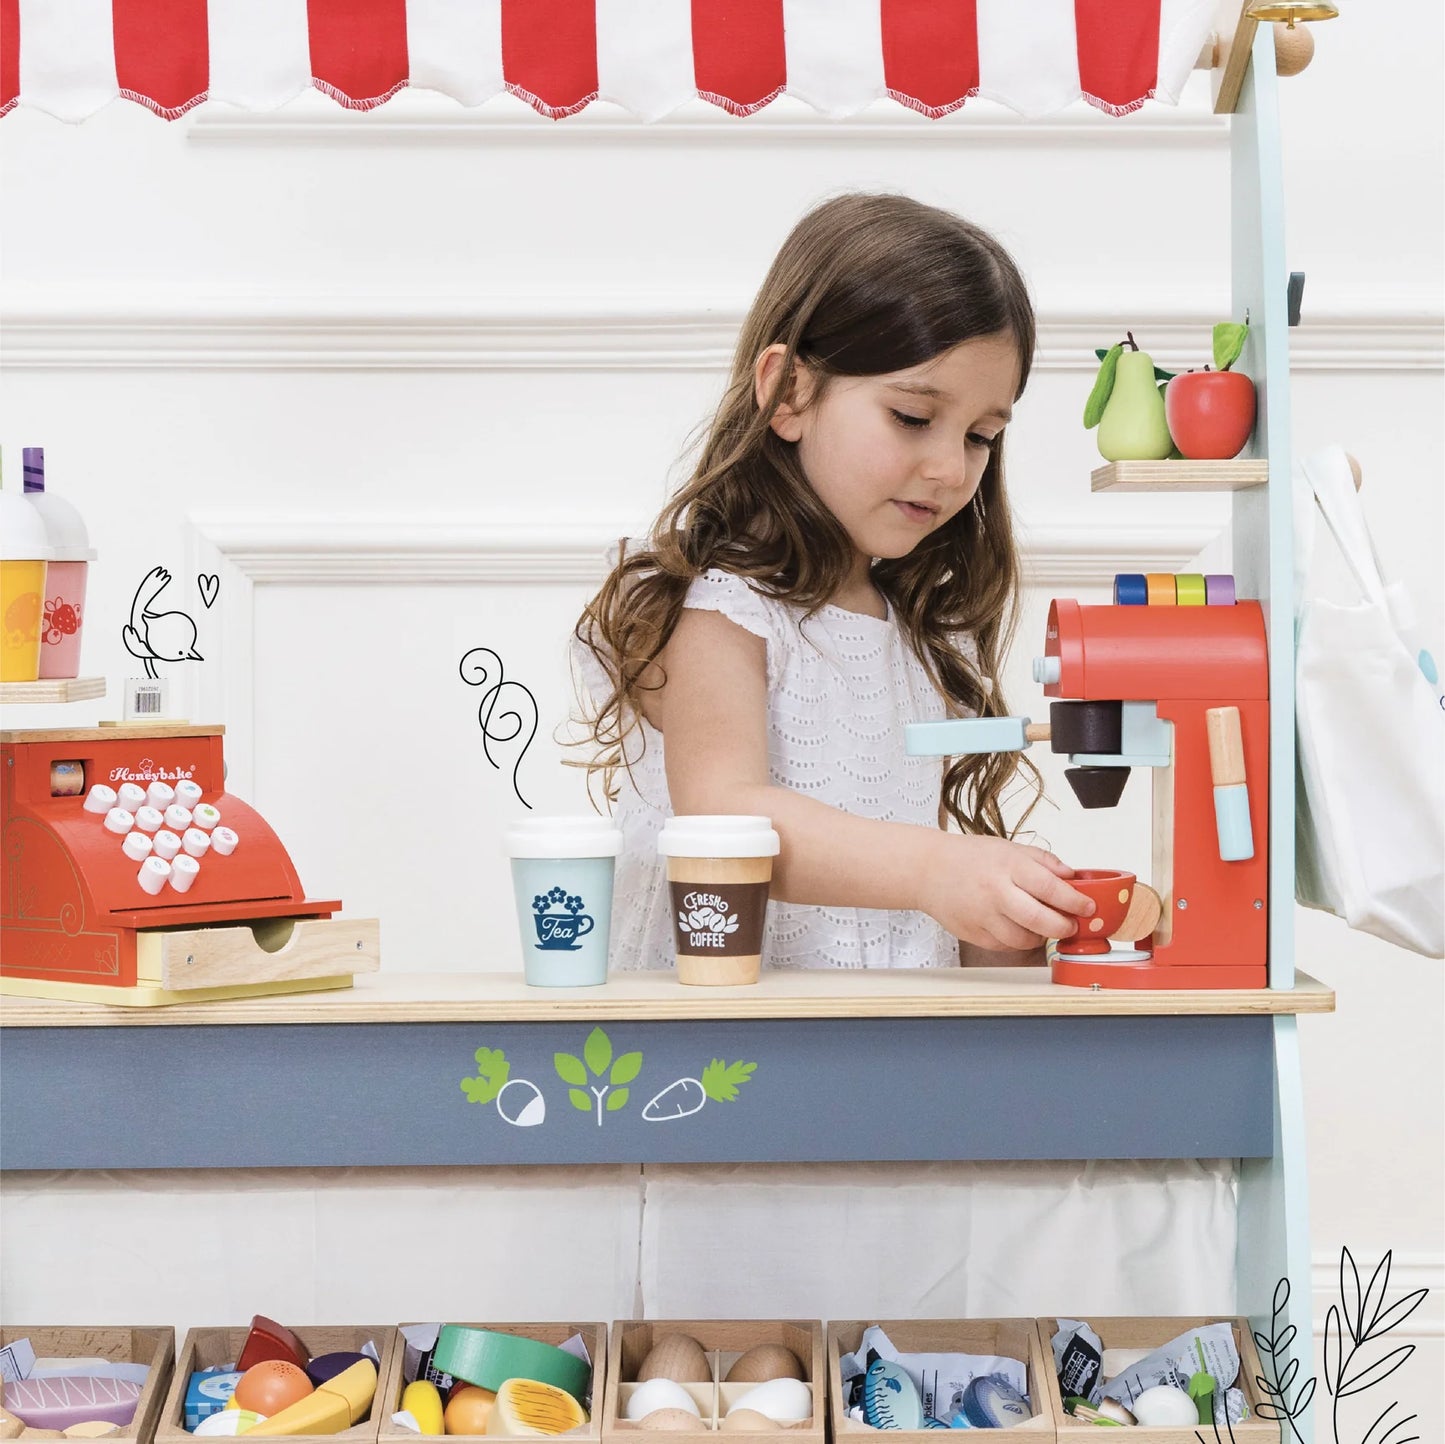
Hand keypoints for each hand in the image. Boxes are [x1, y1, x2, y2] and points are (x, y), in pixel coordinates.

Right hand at [921, 834, 1095, 951]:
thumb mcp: (1008, 848)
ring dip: (1041, 936)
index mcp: (1008, 867)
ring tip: (1041, 925)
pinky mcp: (973, 933)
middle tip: (1070, 924)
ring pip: (1025, 939)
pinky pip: (1005, 946)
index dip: (1075, 901)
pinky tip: (1016, 927)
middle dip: (1064, 927)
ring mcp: (983, 916)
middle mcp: (996, 892)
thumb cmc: (967, 857)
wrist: (927, 869)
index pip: (1051, 888)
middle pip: (1041, 921)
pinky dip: (1017, 940)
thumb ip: (1043, 861)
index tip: (1087, 907)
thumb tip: (1072, 876)